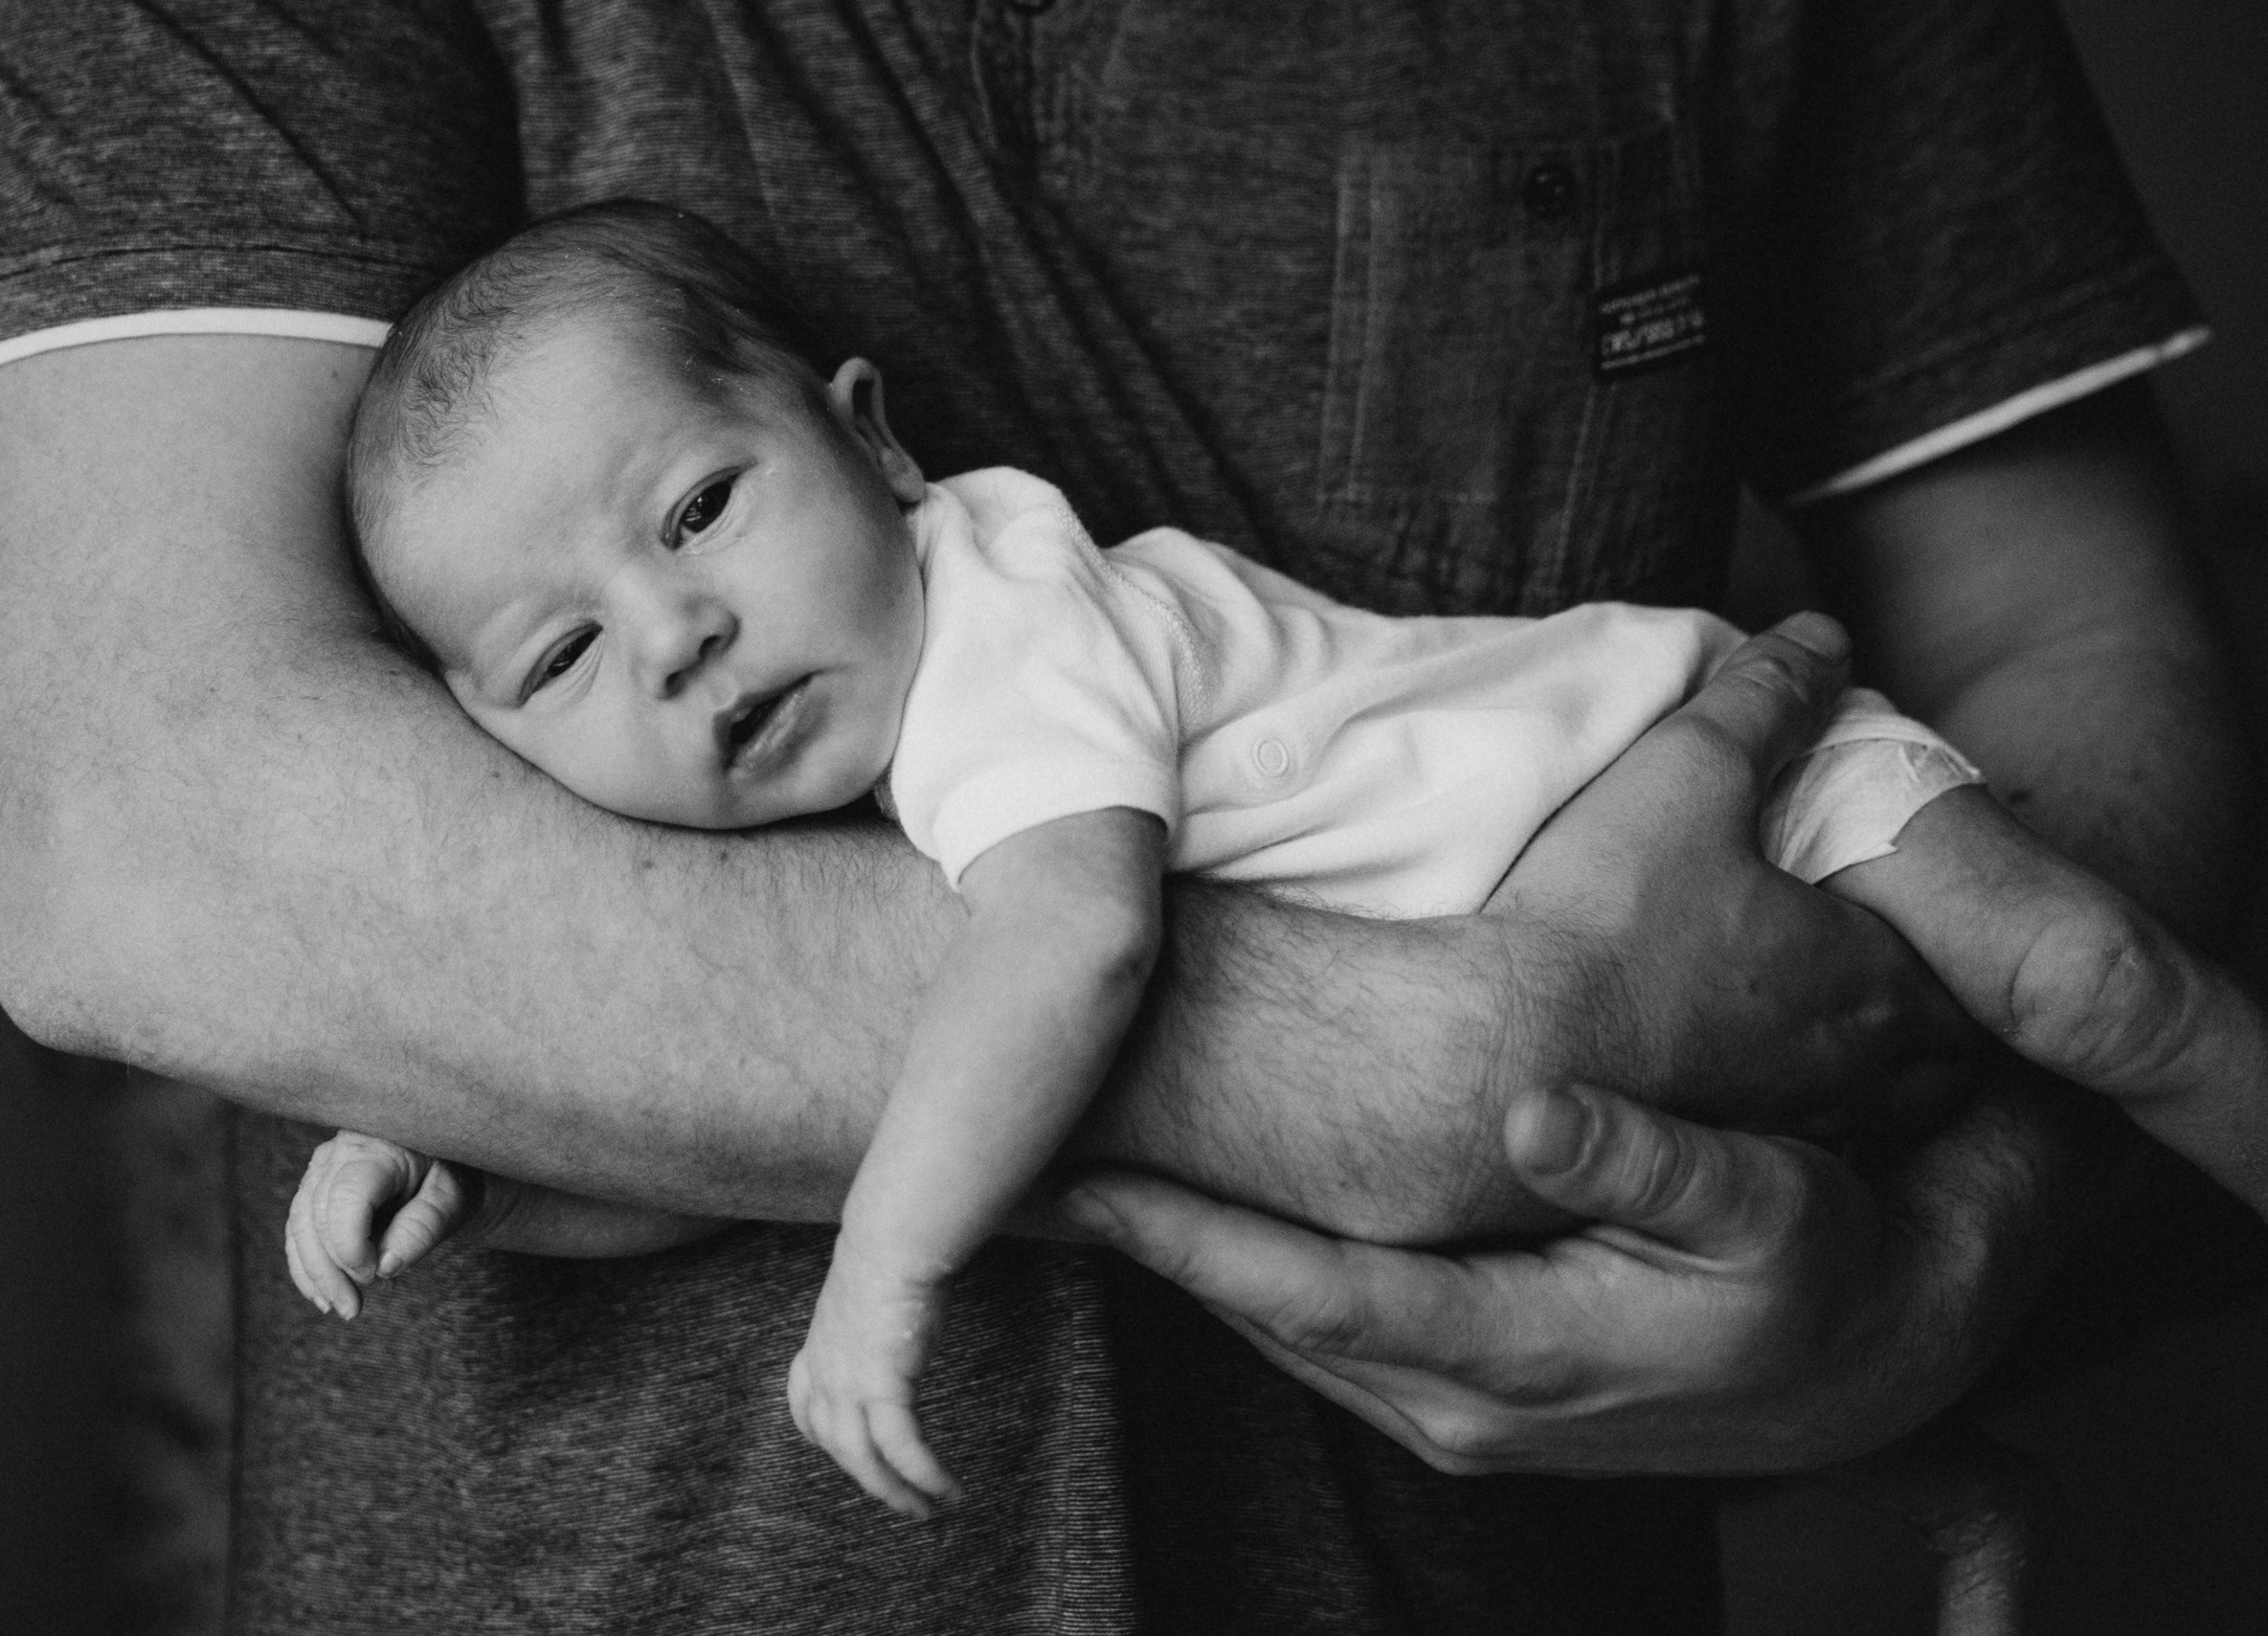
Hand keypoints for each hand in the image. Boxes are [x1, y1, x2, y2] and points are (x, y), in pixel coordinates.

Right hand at [283, 1130, 484, 1317]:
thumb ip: (423, 1228)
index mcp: (378, 1147)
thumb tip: (385, 1267)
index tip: (373, 1275)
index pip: (347, 1196)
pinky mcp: (314, 1187)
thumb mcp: (452, 1198)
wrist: (445, 1162)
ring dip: (315, 1273)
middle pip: (316, 1215)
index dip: (350, 1243)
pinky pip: (299, 1229)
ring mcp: (322, 1168)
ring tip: (341, 1307)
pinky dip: (306, 1266)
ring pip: (300, 1225)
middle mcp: (341, 1152)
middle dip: (330, 1269)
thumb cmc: (452, 1176)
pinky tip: (323, 1295)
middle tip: (353, 1308)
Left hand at [786, 1242, 962, 1519]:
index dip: (821, 1434)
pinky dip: (925, 1474)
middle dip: (871, 1481)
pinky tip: (948, 1489)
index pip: (805, 1407)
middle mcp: (826, 1375)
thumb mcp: (869, 1300)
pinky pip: (902, 1448)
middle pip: (839, 1447)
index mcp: (818, 1349)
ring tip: (928, 1510)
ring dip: (897, 1492)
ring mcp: (848, 1385)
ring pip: (865, 1460)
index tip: (843, 1449)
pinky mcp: (881, 1388)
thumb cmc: (890, 1258)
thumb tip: (896, 1322)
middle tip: (903, 1504)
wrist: (891, 1245)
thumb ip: (872, 1324)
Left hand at [1060, 1079, 2060, 1476]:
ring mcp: (1456, 1413)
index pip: (1308, 1293)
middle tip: (1021, 1163)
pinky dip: (1246, 1282)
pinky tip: (1195, 1222)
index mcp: (1517, 1353)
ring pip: (1280, 1334)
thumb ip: (1653, 1159)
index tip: (1074, 1174)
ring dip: (1183, 1261)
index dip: (1184, 1234)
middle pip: (1260, 1318)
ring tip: (1078, 1181)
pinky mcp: (1464, 1400)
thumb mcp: (1769, 1209)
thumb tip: (1531, 1111)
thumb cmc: (1824, 1271)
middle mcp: (1460, 1404)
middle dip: (1145, 1244)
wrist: (1879, 1366)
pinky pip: (1320, 1337)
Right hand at [1484, 613, 1972, 1137]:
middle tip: (1900, 973)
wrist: (1489, 1054)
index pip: (1970, 973)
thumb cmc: (1597, 920)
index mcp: (1866, 976)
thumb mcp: (1683, 773)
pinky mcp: (1714, 1168)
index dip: (1965, 944)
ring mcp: (1785, 1132)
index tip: (1940, 918)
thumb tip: (1823, 636)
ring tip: (1827, 1029)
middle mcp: (1848, 1070)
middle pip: (1942, 1059)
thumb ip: (1764, 699)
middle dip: (1934, 1017)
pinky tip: (1741, 1083)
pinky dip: (1794, 1117)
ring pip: (1876, 1114)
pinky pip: (1793, 1148)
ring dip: (1871, 1074)